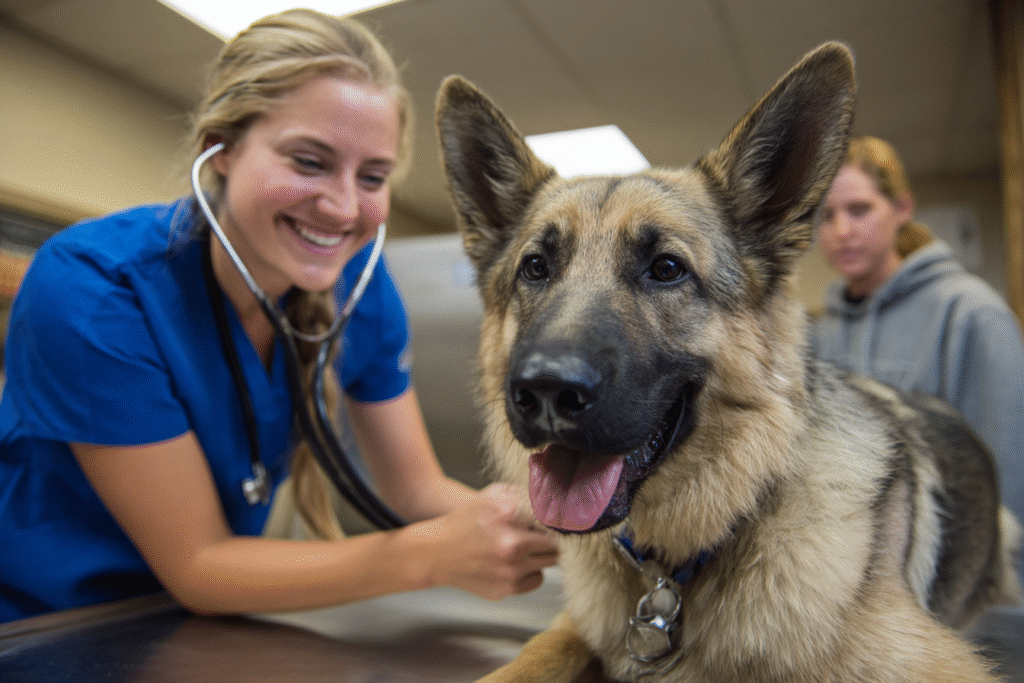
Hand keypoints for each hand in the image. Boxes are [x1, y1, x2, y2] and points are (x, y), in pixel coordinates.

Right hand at [410, 483, 558, 599]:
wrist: (438, 552)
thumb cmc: (466, 521)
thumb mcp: (491, 496)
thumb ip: (522, 494)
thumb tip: (552, 498)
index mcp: (509, 514)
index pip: (553, 519)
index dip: (558, 520)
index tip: (560, 521)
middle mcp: (511, 544)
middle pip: (557, 543)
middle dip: (553, 538)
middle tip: (544, 534)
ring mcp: (510, 569)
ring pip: (550, 562)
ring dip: (542, 554)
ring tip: (526, 547)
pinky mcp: (507, 588)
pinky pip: (537, 579)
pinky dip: (532, 571)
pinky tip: (517, 563)